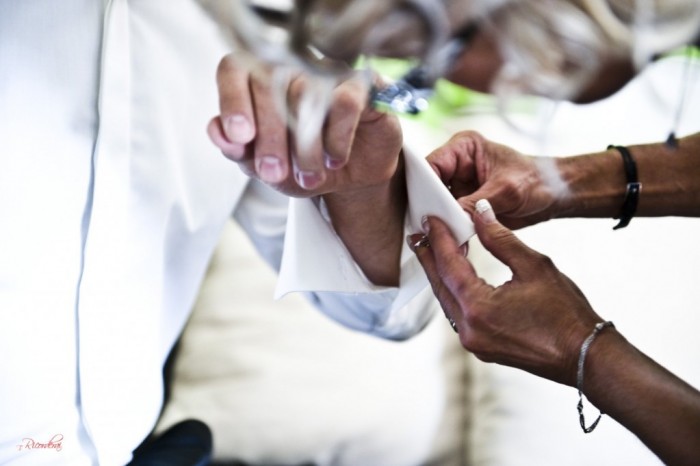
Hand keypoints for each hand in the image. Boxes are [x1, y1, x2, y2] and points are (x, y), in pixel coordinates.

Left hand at [207, 54, 402, 196]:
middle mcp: (290, 69)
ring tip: (309, 177)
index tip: (240, 137)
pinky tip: (334, 160)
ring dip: (305, 147)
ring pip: (305, 96)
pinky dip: (336, 138)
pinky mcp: (360, 84)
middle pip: (270, 85)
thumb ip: (239, 150)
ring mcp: (326, 72)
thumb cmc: (302, 165)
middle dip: (270, 137)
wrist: (351, 175)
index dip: (232, 100)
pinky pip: (344, 102)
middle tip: (273, 172)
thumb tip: (216, 131)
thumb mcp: (267, 169)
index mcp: (258, 81)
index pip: (235, 70)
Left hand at [409, 199, 602, 385]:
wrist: (585, 357)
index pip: (449, 265)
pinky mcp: (481, 347)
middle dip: (429, 256)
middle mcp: (468, 329)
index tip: (430, 219)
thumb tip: (479, 213)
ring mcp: (473, 342)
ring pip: (447, 301)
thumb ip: (500, 239)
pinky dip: (454, 292)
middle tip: (418, 233)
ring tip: (433, 251)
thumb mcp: (534, 266)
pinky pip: (458, 315)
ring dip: (440, 274)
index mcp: (478, 308)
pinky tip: (456, 277)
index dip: (439, 238)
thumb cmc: (566, 314)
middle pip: (440, 284)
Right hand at [426, 131, 565, 228]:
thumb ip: (476, 204)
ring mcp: (458, 186)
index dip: (424, 185)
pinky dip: (448, 229)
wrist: (554, 195)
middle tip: (430, 225)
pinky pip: (447, 217)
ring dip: (438, 220)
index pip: (431, 164)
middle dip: (430, 206)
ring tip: (440, 235)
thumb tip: (450, 219)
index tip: (423, 205)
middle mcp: (456, 165)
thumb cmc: (537, 180)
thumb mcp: (506, 191)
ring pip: (435, 204)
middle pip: (428, 186)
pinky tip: (450, 240)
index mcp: (464, 148)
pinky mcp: (463, 204)